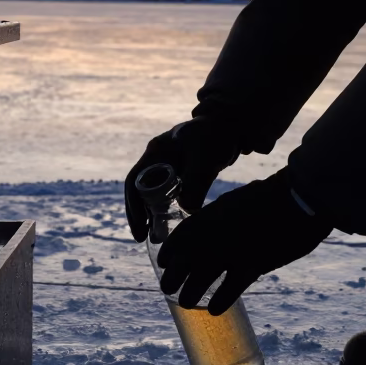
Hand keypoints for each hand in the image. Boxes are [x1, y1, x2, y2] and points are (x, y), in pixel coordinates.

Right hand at [124, 115, 239, 240]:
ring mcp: (169, 167)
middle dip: (139, 214)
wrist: (232, 126)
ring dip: (152, 214)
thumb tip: (187, 211)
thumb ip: (195, 182)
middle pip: (140, 190)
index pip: (134, 181)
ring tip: (154, 237)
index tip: (139, 227)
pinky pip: (170, 195)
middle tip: (141, 237)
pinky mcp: (183, 174)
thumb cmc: (215, 136)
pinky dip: (169, 210)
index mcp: (155, 151)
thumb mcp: (203, 158)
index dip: (133, 206)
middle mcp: (157, 160)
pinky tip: (173, 226)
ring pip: (154, 194)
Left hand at [156, 168, 331, 313]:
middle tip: (167, 288)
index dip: (169, 250)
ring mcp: (233, 251)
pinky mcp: (253, 265)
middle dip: (173, 276)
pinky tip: (214, 309)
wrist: (299, 198)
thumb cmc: (273, 196)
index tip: (164, 261)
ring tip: (186, 302)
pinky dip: (220, 301)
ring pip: (201, 278)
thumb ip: (224, 214)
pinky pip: (230, 289)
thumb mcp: (239, 199)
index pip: (181, 236)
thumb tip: (216, 226)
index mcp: (213, 214)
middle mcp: (216, 233)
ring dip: (190, 293)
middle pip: (184, 261)